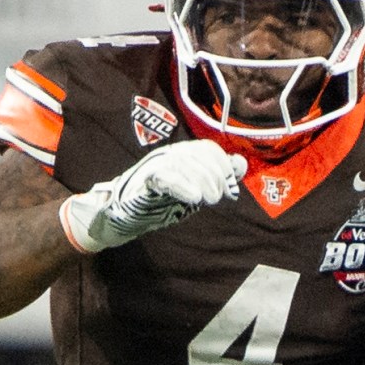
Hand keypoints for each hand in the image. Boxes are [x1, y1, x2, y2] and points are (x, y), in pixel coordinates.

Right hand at [60, 139, 247, 253]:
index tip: (229, 190)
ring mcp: (155, 165)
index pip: (208, 149)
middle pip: (199, 153)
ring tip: (207, 199)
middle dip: (215, 176)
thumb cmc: (159, 203)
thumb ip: (217, 176)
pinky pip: (165, 176)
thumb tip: (239, 162)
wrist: (124, 216)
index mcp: (181, 154)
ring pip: (184, 162)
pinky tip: (194, 197)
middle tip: (216, 198)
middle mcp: (168, 154)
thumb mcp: (194, 190)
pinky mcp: (144, 180)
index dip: (223, 166)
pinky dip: (183, 185)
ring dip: (202, 181)